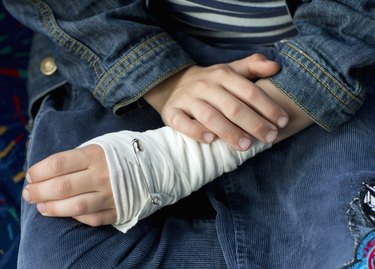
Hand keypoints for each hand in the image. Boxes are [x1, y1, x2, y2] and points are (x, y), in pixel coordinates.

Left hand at [22, 145, 115, 226]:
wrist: (154, 164)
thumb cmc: (120, 154)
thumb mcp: (99, 146)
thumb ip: (76, 158)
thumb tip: (47, 172)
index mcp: (96, 155)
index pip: (58, 164)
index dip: (39, 171)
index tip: (31, 175)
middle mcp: (103, 175)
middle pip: (62, 187)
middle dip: (38, 192)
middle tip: (29, 194)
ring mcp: (111, 194)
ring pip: (75, 206)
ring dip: (52, 208)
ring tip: (41, 207)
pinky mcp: (119, 209)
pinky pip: (93, 218)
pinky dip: (76, 217)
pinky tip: (67, 213)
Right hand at [144, 54, 288, 150]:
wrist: (173, 84)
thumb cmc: (211, 82)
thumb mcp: (231, 70)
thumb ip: (253, 66)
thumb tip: (276, 67)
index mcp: (223, 75)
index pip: (249, 91)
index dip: (268, 107)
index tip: (282, 122)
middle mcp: (205, 85)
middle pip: (233, 106)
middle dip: (254, 123)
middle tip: (270, 138)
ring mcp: (188, 99)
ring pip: (210, 116)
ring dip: (229, 132)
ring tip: (245, 146)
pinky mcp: (172, 112)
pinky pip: (183, 123)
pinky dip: (196, 132)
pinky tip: (210, 140)